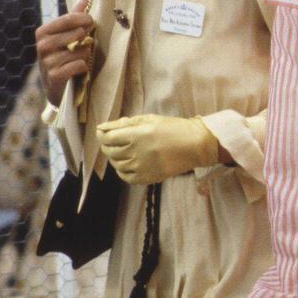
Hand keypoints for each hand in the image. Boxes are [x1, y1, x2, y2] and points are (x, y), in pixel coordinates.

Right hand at [35, 0, 94, 106]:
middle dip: (85, 36)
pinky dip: (83, 66)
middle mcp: (42, 46)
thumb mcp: (65, 36)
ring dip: (85, 53)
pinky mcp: (54, 76)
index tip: (91, 21)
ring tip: (81, 56)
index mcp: (43, 33)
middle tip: (87, 40)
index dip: (82, 18)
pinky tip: (79, 68)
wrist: (55, 87)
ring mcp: (47, 62)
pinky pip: (78, 65)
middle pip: (75, 33)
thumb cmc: (62, 57)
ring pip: (79, 50)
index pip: (66, 19)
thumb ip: (74, 18)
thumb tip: (85, 0)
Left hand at [97, 114, 218, 184]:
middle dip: (108, 144)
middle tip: (115, 140)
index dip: (102, 134)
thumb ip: (126, 123)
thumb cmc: (173, 128)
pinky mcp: (148, 177)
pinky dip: (123, 171)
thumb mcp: (149, 119)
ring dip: (116, 157)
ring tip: (125, 151)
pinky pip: (126, 177)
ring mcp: (142, 167)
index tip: (104, 132)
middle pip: (109, 151)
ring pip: (116, 164)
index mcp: (136, 135)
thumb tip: (104, 128)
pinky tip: (129, 164)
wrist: (195, 145)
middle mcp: (136, 152)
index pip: (106, 137)